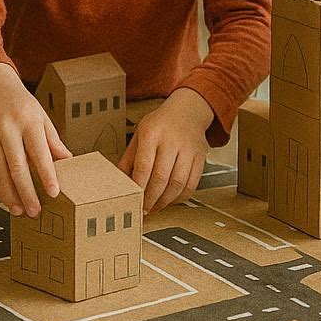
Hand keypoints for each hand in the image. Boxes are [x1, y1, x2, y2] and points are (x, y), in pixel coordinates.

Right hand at [0, 63, 69, 216]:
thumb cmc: (22, 105)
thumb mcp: (42, 118)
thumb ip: (53, 142)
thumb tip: (69, 164)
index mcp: (28, 121)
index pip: (39, 152)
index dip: (47, 174)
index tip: (54, 193)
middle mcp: (7, 129)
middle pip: (16, 166)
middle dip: (26, 192)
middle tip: (34, 211)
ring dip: (9, 195)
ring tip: (19, 210)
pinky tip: (4, 198)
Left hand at [118, 89, 211, 212]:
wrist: (188, 110)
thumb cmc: (160, 124)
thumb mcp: (139, 135)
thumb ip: (129, 159)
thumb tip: (119, 182)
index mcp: (152, 133)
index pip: (144, 166)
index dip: (138, 187)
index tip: (133, 200)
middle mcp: (172, 141)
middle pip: (161, 178)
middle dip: (151, 199)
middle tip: (144, 210)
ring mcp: (189, 149)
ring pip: (178, 183)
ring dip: (165, 201)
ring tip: (155, 207)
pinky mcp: (201, 157)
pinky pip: (192, 183)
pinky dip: (180, 197)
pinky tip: (170, 200)